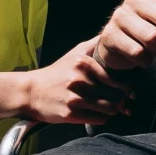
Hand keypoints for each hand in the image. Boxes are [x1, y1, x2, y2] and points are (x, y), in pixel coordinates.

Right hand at [16, 43, 131, 124]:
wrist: (31, 92)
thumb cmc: (56, 73)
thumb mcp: (74, 54)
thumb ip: (94, 45)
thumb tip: (111, 35)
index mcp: (84, 64)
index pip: (117, 79)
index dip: (124, 86)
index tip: (124, 90)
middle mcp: (80, 80)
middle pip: (116, 95)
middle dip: (119, 99)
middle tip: (117, 100)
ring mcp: (75, 98)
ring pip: (110, 108)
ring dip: (112, 110)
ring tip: (106, 106)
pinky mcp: (70, 114)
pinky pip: (99, 119)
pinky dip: (101, 118)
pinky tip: (95, 113)